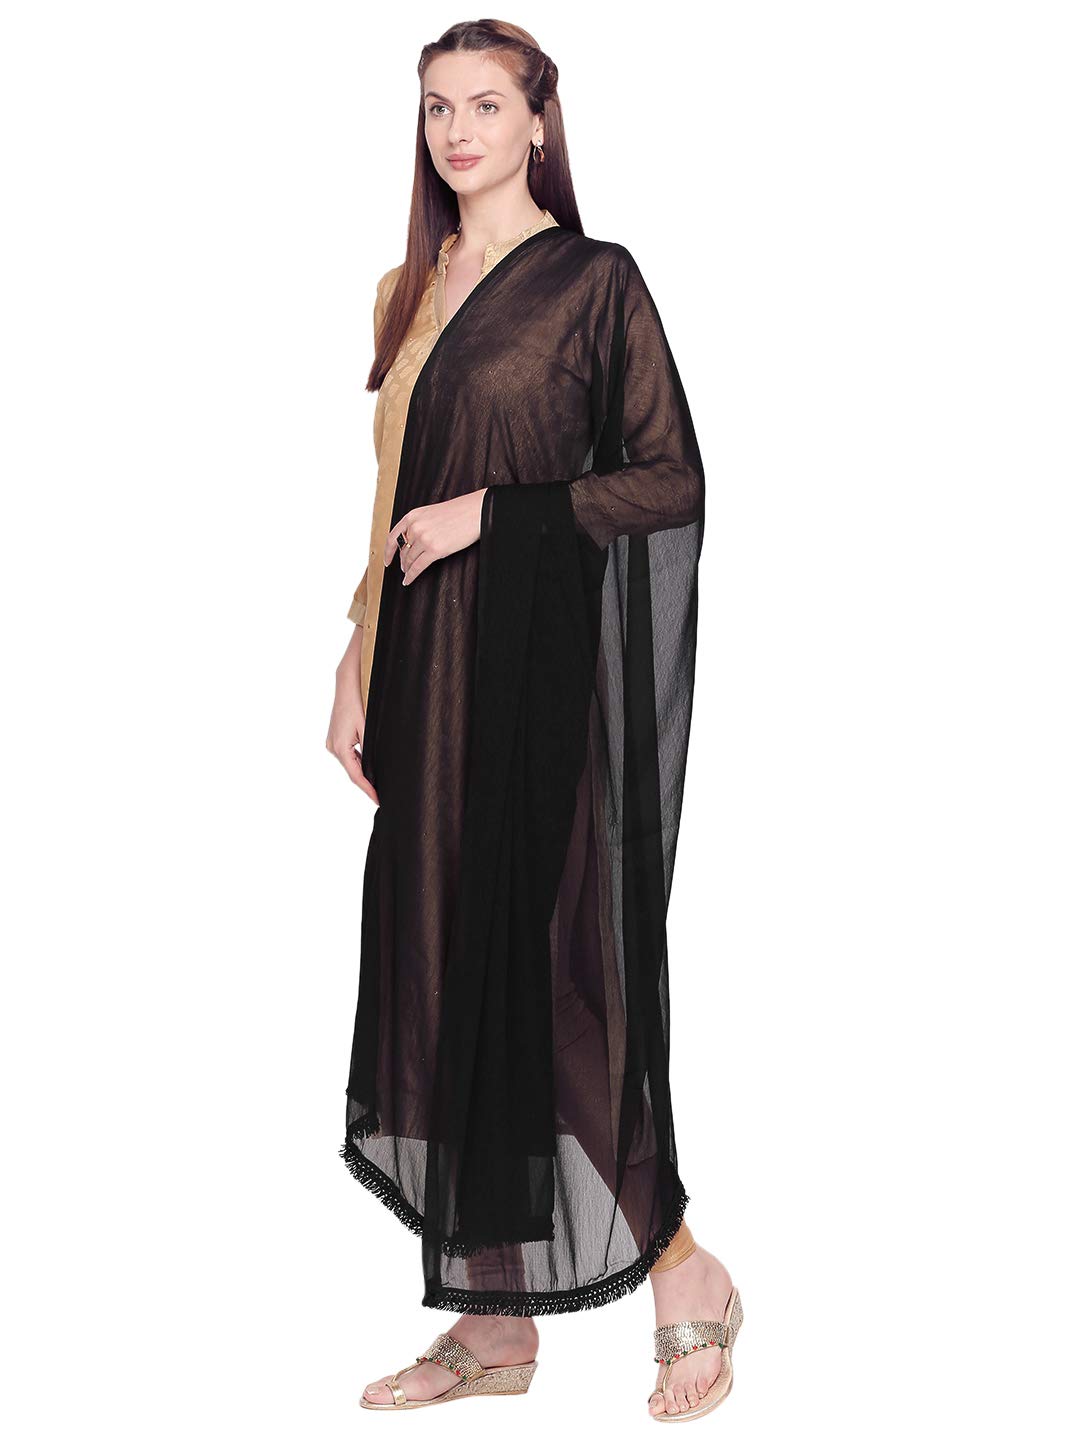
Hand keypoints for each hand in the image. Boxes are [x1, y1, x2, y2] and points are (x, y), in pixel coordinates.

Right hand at [326, 637, 378, 804]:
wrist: (347, 684)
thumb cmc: (358, 703)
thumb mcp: (367, 729)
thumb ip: (369, 751)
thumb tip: (373, 769)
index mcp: (340, 748)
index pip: (356, 776)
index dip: (368, 790)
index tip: (378, 799)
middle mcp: (333, 747)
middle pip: (352, 771)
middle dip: (366, 783)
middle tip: (381, 794)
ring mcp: (332, 743)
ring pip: (350, 763)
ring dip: (362, 772)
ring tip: (378, 783)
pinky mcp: (335, 737)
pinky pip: (348, 755)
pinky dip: (358, 761)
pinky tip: (368, 765)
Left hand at [384, 488, 487, 584]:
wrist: (475, 512)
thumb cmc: (458, 512)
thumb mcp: (431, 513)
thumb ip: (419, 525)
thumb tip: (412, 542)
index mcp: (413, 516)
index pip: (393, 537)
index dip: (388, 551)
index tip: (387, 560)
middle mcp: (415, 527)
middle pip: (402, 550)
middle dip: (402, 561)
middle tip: (403, 568)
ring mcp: (424, 539)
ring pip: (409, 560)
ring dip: (407, 569)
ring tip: (408, 573)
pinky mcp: (435, 550)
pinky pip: (418, 567)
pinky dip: (411, 576)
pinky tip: (408, 580)